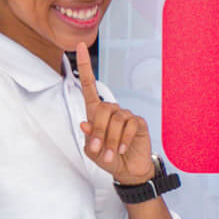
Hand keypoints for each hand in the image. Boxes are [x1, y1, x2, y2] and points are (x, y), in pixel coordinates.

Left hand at [75, 41, 153, 184]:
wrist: (128, 171)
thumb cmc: (109, 158)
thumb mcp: (93, 151)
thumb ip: (89, 138)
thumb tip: (85, 124)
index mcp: (96, 113)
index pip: (89, 86)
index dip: (84, 66)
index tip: (79, 47)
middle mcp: (111, 110)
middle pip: (101, 109)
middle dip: (99, 132)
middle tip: (99, 150)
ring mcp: (126, 116)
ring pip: (115, 120)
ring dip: (111, 140)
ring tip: (111, 155)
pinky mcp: (138, 123)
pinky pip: (129, 126)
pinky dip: (123, 140)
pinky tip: (123, 150)